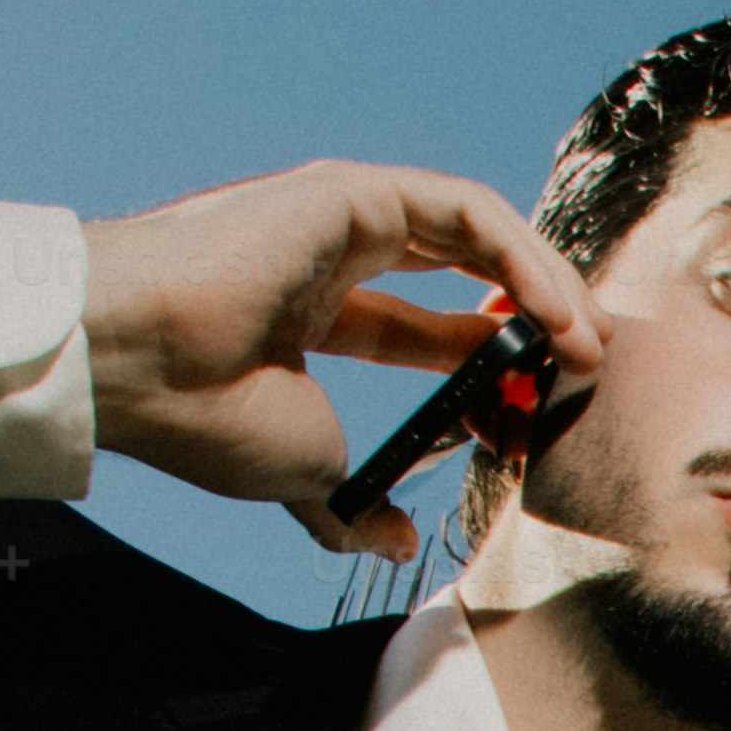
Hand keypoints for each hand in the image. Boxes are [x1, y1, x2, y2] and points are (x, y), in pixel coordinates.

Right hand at [79, 159, 601, 554]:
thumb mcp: (304, 472)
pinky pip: (464, 210)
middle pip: (461, 270)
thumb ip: (351, 501)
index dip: (489, 365)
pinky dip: (520, 255)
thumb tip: (386, 540)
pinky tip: (555, 315)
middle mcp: (325, 256)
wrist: (142, 368)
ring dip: (543, 284)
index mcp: (307, 317)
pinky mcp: (350, 191)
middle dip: (534, 316)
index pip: (423, 331)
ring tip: (589, 344)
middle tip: (587, 367)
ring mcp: (337, 216)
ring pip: (474, 229)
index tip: (535, 408)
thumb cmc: (203, 415)